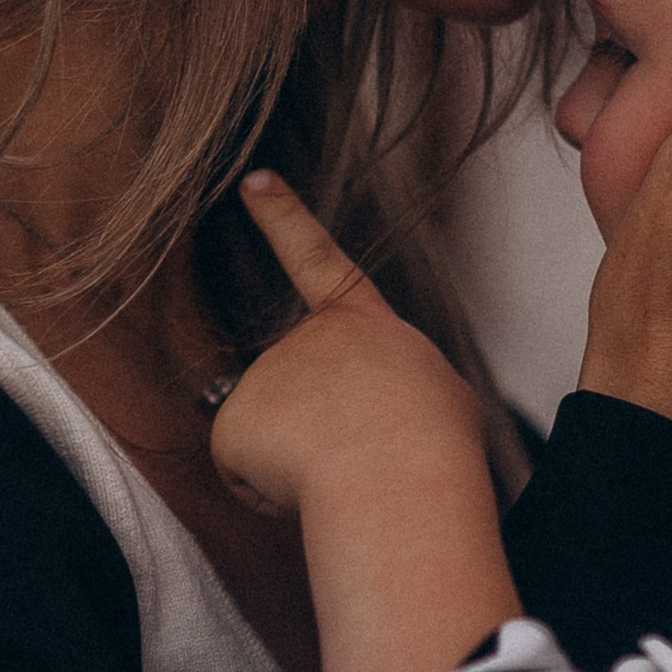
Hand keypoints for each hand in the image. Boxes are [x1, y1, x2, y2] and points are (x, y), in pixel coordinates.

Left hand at [208, 175, 494, 518]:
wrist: (398, 471)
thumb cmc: (435, 444)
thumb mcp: (439, 397)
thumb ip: (395, 392)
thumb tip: (369, 425)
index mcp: (365, 324)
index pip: (319, 259)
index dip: (284, 217)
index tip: (253, 179)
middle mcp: (307, 337)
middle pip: (302, 396)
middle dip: (322, 436)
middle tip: (365, 456)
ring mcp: (265, 373)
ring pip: (273, 441)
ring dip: (302, 467)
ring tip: (346, 470)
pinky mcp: (232, 419)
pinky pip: (247, 473)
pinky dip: (269, 492)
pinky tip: (305, 488)